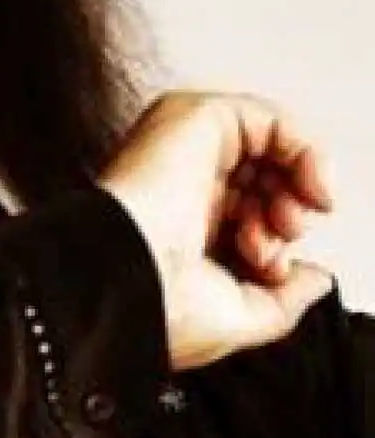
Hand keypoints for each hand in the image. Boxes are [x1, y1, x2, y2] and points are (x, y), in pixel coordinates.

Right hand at [97, 90, 335, 370]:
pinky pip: (269, 119)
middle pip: (260, 179)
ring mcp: (186, 149)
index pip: (245, 214)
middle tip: (280, 240)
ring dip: (298, 182)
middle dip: (287, 214)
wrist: (122, 275)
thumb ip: (285, 300)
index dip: (274, 240)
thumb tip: (313, 279)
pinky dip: (307, 150)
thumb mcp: (239, 318)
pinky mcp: (194, 119)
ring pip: (266, 145)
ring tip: (289, 219)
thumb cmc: (156, 303)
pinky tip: (309, 186)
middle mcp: (181, 184)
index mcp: (180, 227)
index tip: (269, 269)